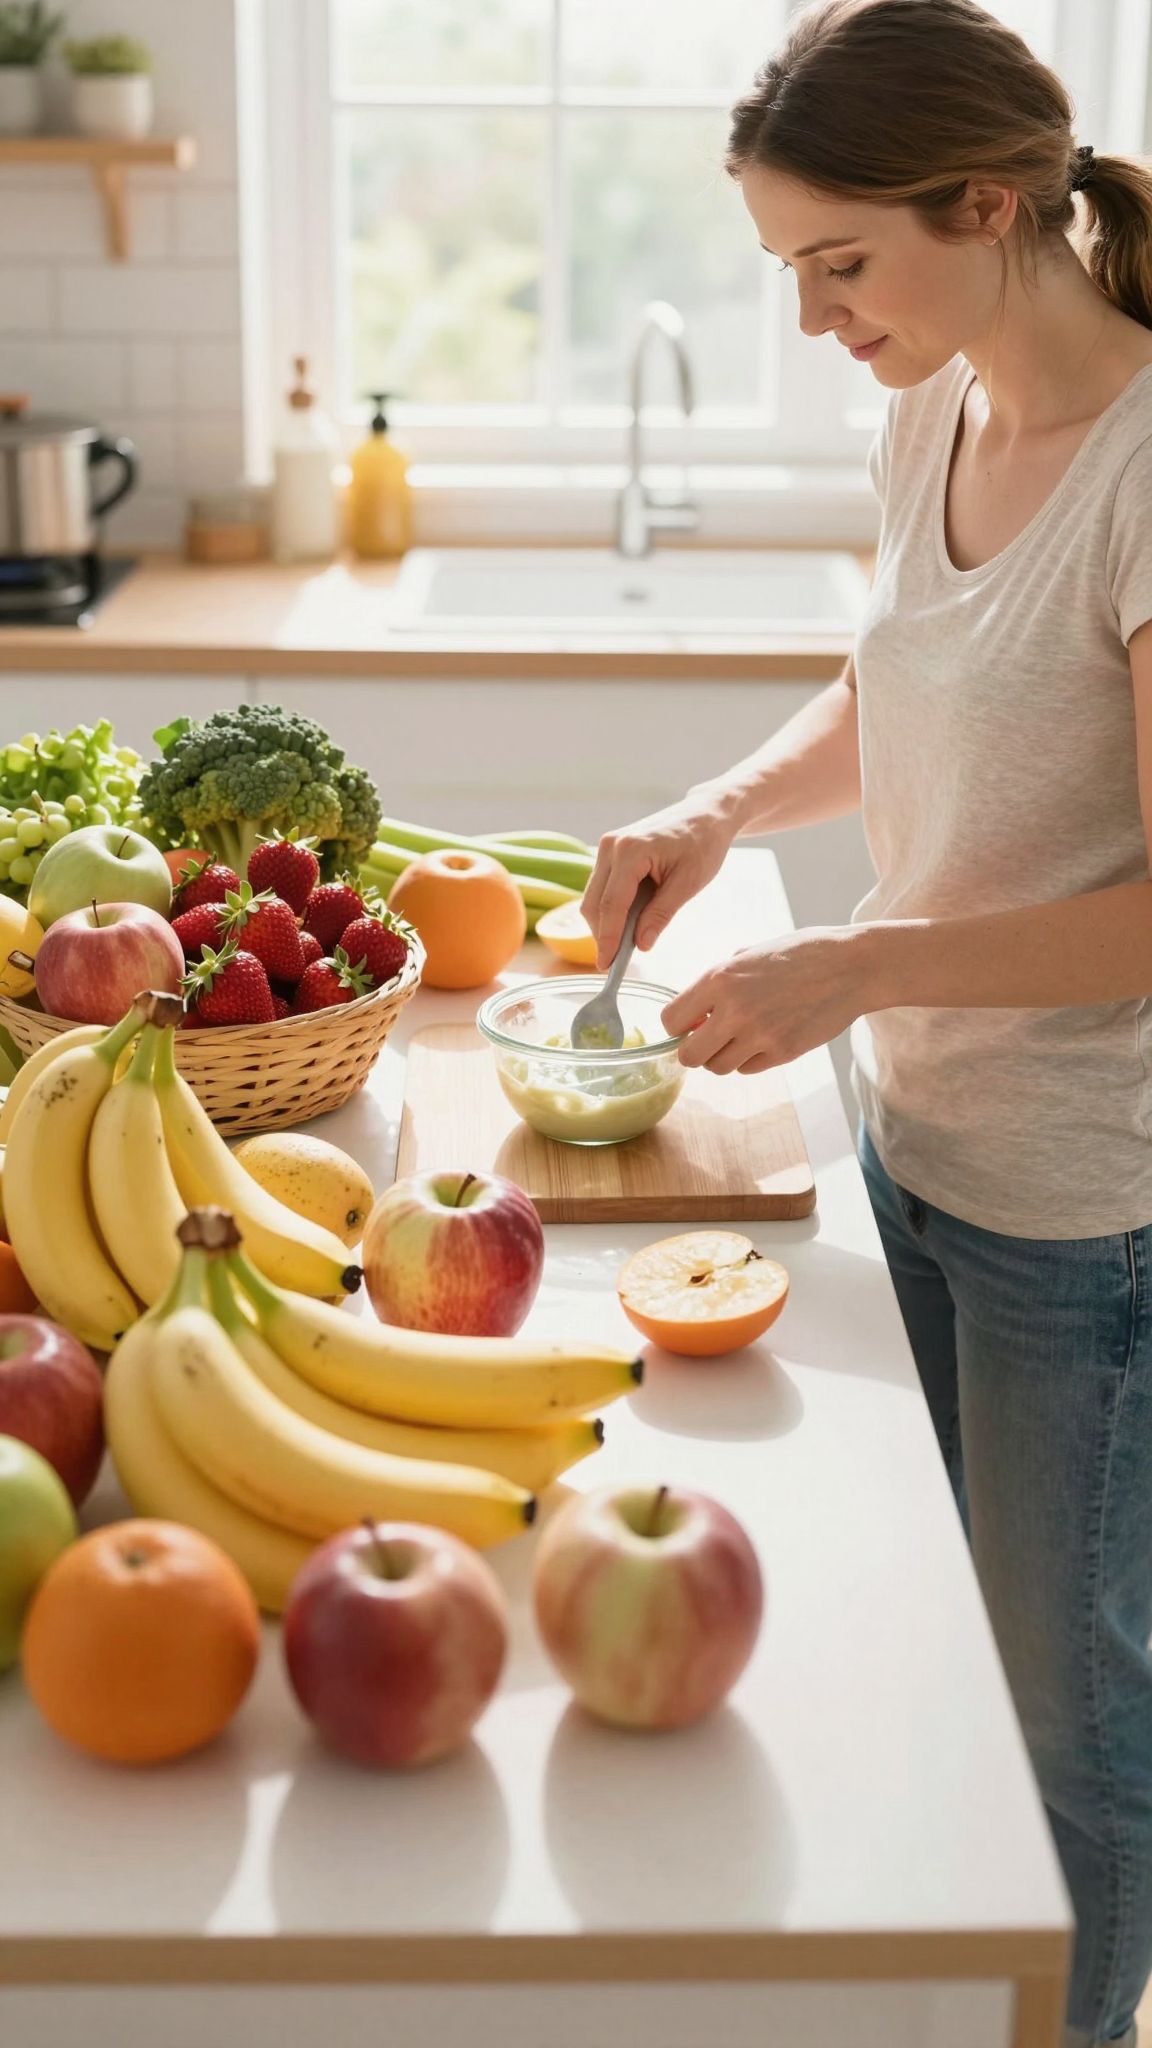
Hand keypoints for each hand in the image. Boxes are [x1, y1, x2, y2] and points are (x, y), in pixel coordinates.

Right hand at [581, 795, 734, 970]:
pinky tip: (630, 921)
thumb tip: (640, 944)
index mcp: (630, 851)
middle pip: (594, 904)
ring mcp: (607, 847)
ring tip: (629, 941)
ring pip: (593, 897)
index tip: (607, 965)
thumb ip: (661, 915)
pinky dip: (611, 908)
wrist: (706, 814)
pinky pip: (602, 887)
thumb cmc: (703, 843)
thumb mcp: (688, 884)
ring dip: (607, 922)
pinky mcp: (610, 851)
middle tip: (619, 961)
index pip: (611, 905)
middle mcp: (611, 846)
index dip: (608, 939)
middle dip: (603, 935)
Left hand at [660, 925, 877, 1073]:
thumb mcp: (750, 954)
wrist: (851, 966)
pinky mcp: (782, 1053)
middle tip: (709, 1037)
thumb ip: (718, 981)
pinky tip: (767, 1036)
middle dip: (695, 1049)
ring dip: (724, 1055)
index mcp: (720, 978)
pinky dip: (750, 1059)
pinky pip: (748, 1069)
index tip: (691, 1022)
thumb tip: (694, 1010)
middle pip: (689, 1055)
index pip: (671, 1020)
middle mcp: (735, 1010)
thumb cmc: (801, 953)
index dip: (678, 1025)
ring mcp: (759, 1035)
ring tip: (742, 1035)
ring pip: (718, 1067)